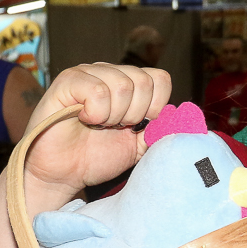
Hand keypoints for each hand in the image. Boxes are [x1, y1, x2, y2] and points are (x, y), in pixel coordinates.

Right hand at [0, 64, 171, 247]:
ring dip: (114, 115)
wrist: (61, 174)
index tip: (139, 125)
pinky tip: (83, 120)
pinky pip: (97, 90)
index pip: (160, 78)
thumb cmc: (95, 157)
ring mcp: (87, 74)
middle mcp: (109, 72)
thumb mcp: (138, 146)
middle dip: (134, 114)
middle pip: (144, 81)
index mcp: (128, 83)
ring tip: (97, 125)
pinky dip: (96, 112)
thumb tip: (185, 119)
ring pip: (122, 85)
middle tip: (113, 127)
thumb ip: (161, 132)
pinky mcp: (67, 82)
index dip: (155, 105)